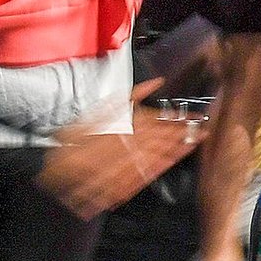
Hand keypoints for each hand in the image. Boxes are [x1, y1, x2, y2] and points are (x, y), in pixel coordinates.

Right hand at [35, 80, 207, 219]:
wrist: (57, 161)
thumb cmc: (77, 134)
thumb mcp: (103, 107)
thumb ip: (133, 94)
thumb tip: (156, 81)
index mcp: (126, 123)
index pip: (161, 120)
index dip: (181, 119)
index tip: (196, 117)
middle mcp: (128, 142)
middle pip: (163, 137)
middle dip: (185, 134)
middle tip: (203, 132)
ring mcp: (125, 162)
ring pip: (158, 154)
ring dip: (178, 150)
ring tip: (193, 145)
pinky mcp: (120, 179)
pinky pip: (145, 173)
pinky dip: (161, 167)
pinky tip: (172, 163)